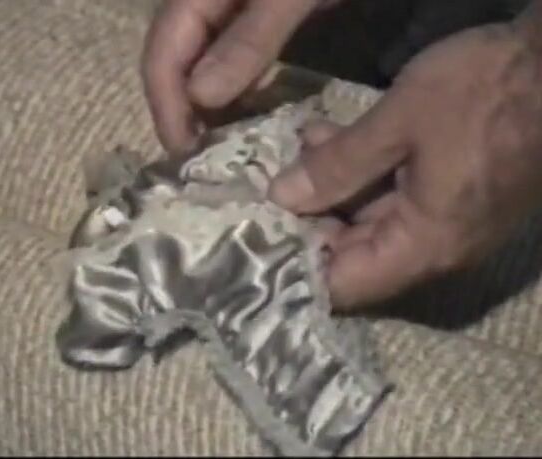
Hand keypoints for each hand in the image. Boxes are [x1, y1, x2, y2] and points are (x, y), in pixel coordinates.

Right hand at [141, 0, 326, 154]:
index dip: (166, 106)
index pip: (162, 54)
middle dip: (179, 111)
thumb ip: (249, 39)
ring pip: (197, 61)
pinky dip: (229, 87)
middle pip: (173, 60)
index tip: (184, 153)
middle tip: (197, 159)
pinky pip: (226, 55)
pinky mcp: (253, 13)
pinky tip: (240, 112)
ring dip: (201, 105)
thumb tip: (201, 99)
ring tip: (215, 146)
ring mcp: (227, 6)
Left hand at [269, 22, 541, 310]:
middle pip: (352, 256)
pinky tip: (329, 138)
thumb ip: (338, 165)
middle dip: (306, 219)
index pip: (345, 285)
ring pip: (368, 222)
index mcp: (424, 244)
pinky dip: (359, 173)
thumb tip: (281, 198)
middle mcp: (434, 248)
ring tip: (295, 149)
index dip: (296, 266)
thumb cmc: (485, 92)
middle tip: (264, 187)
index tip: (256, 237)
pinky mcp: (449, 196)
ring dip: (329, 188)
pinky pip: (392, 199)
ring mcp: (444, 222)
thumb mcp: (399, 122)